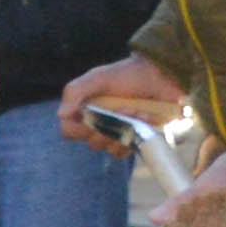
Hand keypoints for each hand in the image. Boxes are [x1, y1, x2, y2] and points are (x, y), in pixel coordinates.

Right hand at [59, 54, 190, 152]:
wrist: (163, 76)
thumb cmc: (129, 75)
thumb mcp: (98, 77)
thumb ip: (75, 91)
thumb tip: (61, 114)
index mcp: (85, 109)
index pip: (69, 130)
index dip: (77, 129)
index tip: (92, 118)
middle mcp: (98, 123)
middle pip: (90, 142)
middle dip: (107, 127)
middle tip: (123, 110)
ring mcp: (117, 133)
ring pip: (108, 148)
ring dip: (123, 132)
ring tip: (138, 113)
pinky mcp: (134, 140)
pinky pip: (125, 151)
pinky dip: (134, 139)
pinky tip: (145, 121)